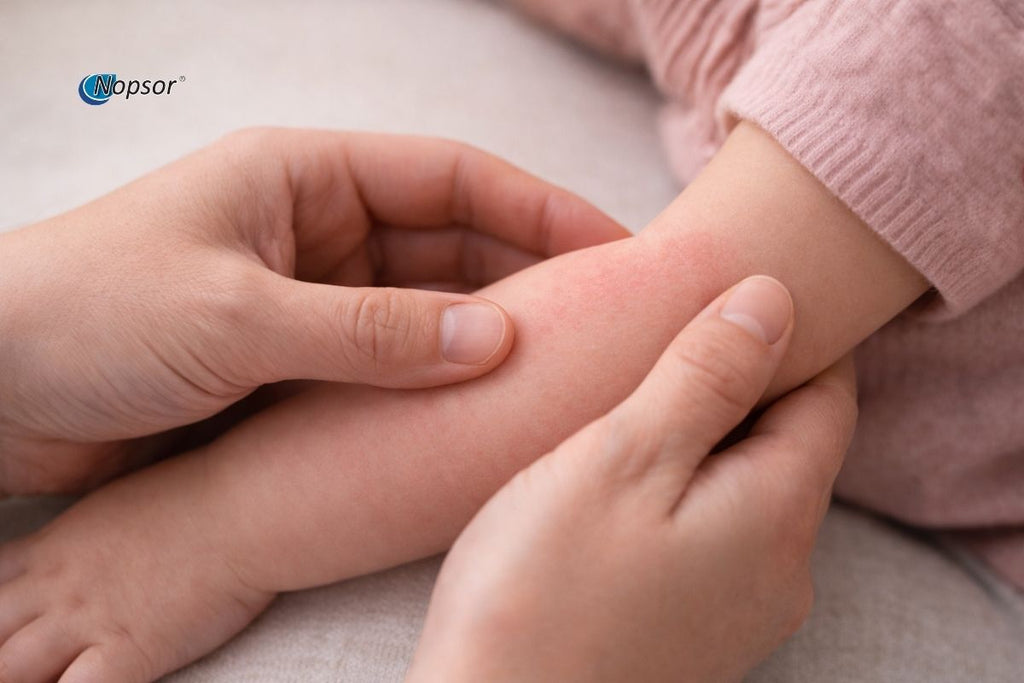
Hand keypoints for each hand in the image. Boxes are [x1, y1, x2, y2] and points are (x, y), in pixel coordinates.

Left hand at [0, 129, 628, 493]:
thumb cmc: (85, 316)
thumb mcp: (237, 316)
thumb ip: (370, 332)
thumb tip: (492, 337)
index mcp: (305, 178)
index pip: (452, 180)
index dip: (538, 208)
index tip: (611, 245)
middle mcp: (318, 230)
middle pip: (453, 244)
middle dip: (529, 276)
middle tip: (606, 320)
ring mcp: (311, 298)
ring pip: (427, 309)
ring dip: (486, 334)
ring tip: (561, 367)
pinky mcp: (296, 361)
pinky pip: (389, 363)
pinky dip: (434, 381)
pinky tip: (480, 406)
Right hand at [408, 275, 857, 681]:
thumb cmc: (539, 594)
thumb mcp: (623, 458)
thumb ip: (705, 376)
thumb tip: (773, 300)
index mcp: (777, 515)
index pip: (828, 395)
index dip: (791, 335)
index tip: (729, 293)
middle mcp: (780, 570)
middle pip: (790, 442)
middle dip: (740, 382)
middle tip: (661, 337)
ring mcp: (739, 609)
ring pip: (747, 488)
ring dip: (704, 436)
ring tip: (630, 403)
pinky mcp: (694, 630)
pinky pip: (713, 533)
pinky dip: (681, 489)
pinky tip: (618, 483)